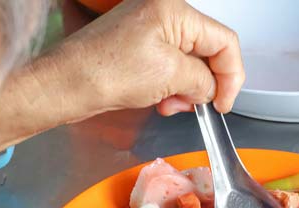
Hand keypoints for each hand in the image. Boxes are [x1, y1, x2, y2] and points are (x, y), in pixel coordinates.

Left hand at [35, 0, 243, 116]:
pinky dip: (171, 87)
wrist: (66, 84)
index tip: (224, 104)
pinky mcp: (138, 47)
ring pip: (188, 63)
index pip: (224, 41)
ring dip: (186, 89)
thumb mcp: (170, 76)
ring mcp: (149, 30)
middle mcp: (163, 13)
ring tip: (170, 105)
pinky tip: (159, 100)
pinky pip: (169, 68)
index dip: (231, 76)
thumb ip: (203, 80)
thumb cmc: (104, 72)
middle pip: (207, 51)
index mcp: (174, 10)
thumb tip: (212, 89)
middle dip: (205, 83)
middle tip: (196, 106)